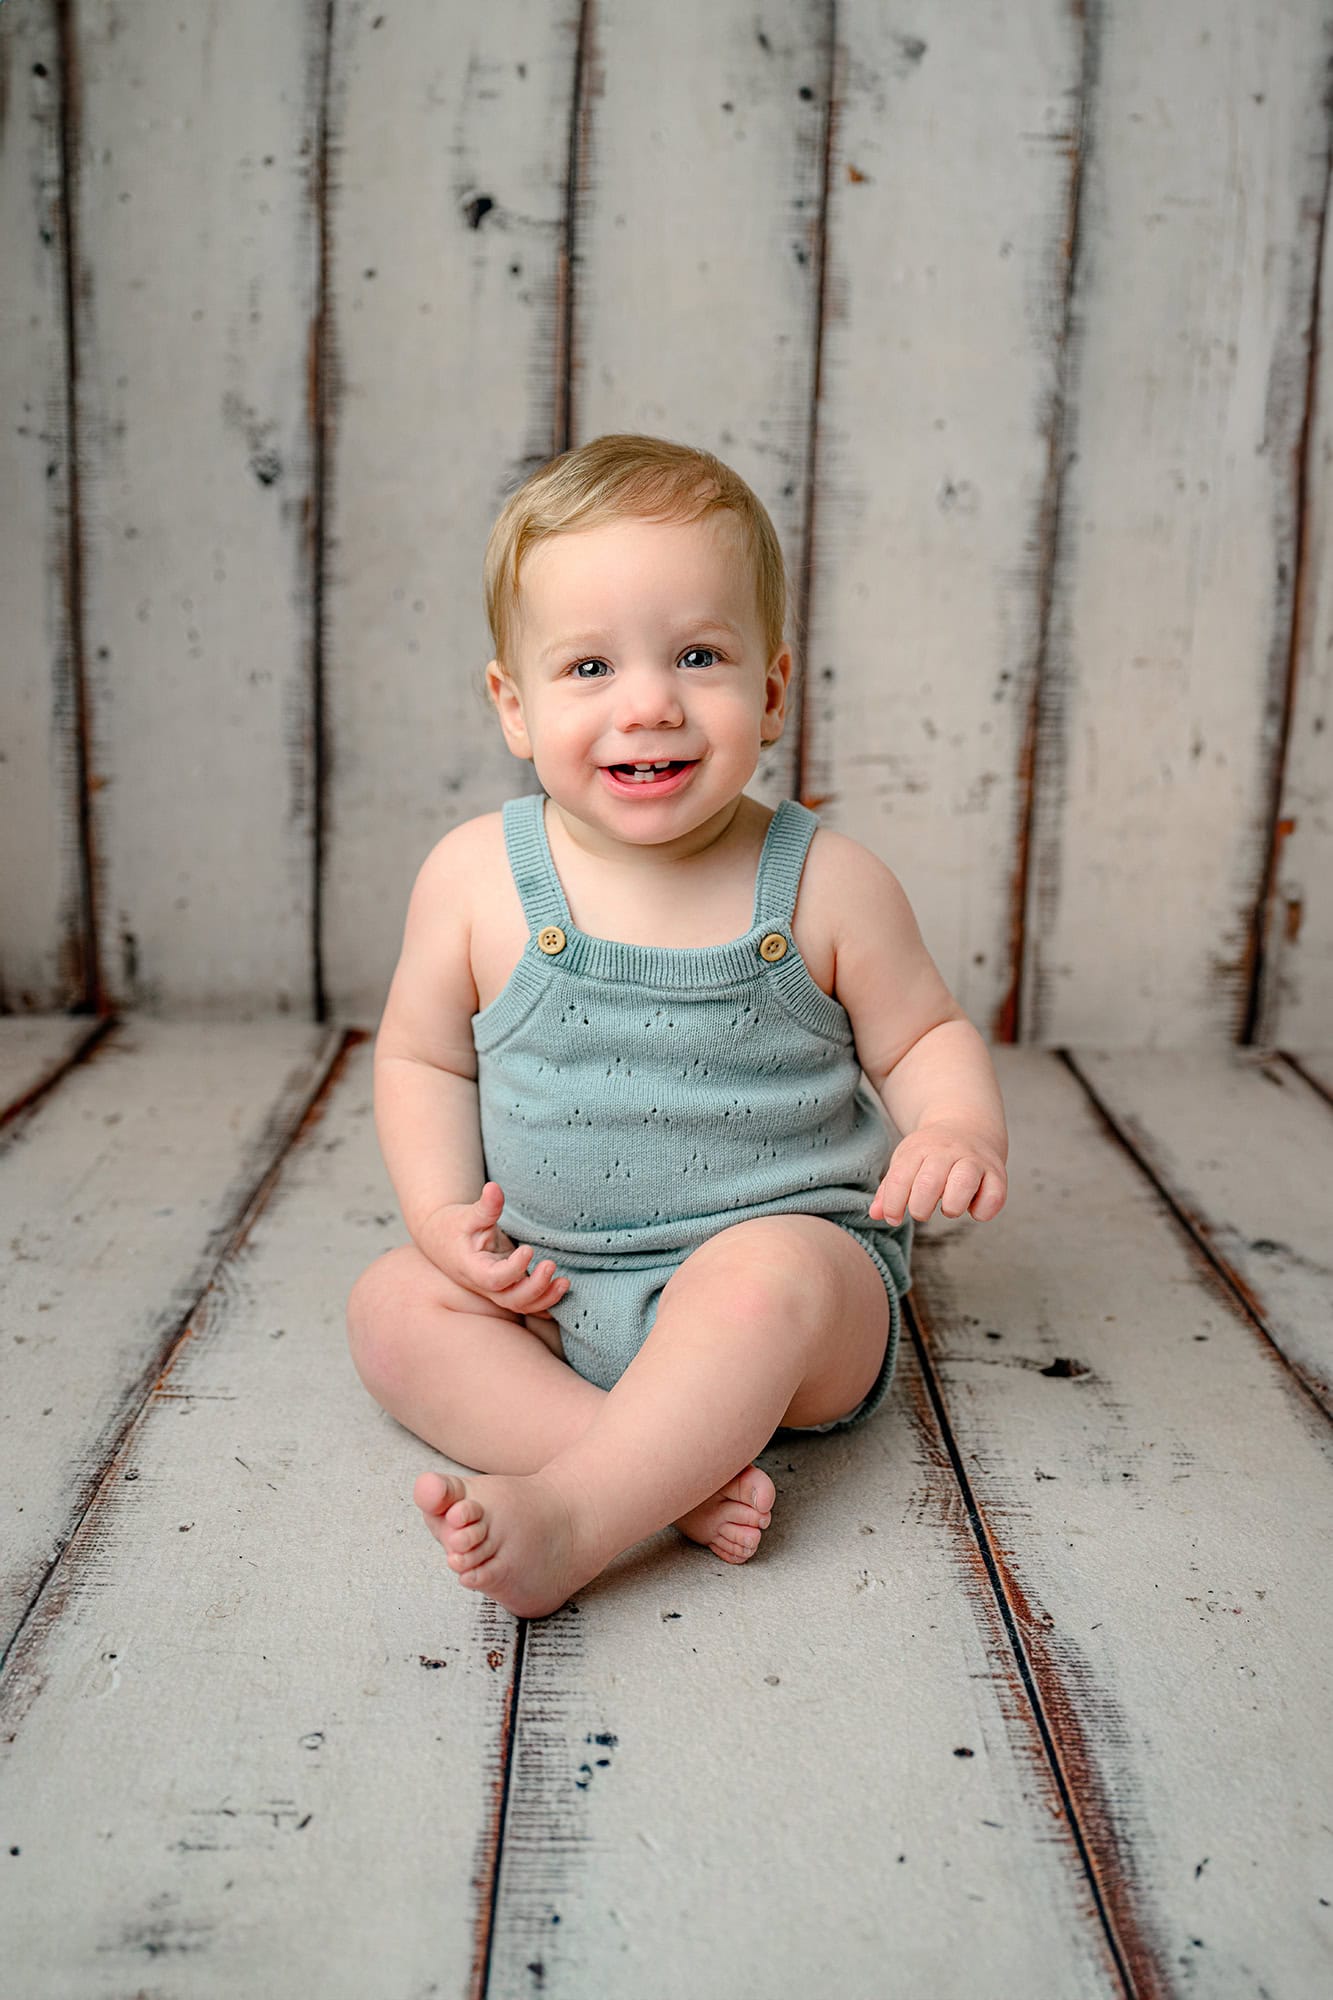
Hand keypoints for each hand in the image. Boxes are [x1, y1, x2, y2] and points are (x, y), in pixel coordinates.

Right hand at [425, 1182, 569, 1315]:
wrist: (443, 1242)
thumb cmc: (454, 1227)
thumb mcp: (467, 1215)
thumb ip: (485, 1206)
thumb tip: (494, 1188)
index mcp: (473, 1270)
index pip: (495, 1279)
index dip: (513, 1269)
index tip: (528, 1249)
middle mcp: (486, 1286)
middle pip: (512, 1299)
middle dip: (535, 1288)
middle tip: (551, 1265)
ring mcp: (498, 1290)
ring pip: (522, 1305)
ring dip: (546, 1298)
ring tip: (565, 1282)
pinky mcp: (509, 1287)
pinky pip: (528, 1303)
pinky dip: (545, 1303)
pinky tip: (561, 1293)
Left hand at [868, 1123, 1006, 1224]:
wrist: (968, 1126)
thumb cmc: (932, 1153)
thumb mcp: (906, 1162)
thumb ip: (890, 1189)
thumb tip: (875, 1214)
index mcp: (919, 1149)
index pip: (900, 1179)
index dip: (892, 1205)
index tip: (893, 1217)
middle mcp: (947, 1152)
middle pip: (929, 1183)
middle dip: (920, 1208)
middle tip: (921, 1211)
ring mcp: (974, 1161)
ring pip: (963, 1184)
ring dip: (952, 1206)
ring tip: (948, 1208)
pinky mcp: (997, 1173)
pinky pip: (994, 1195)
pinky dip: (983, 1210)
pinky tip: (973, 1208)